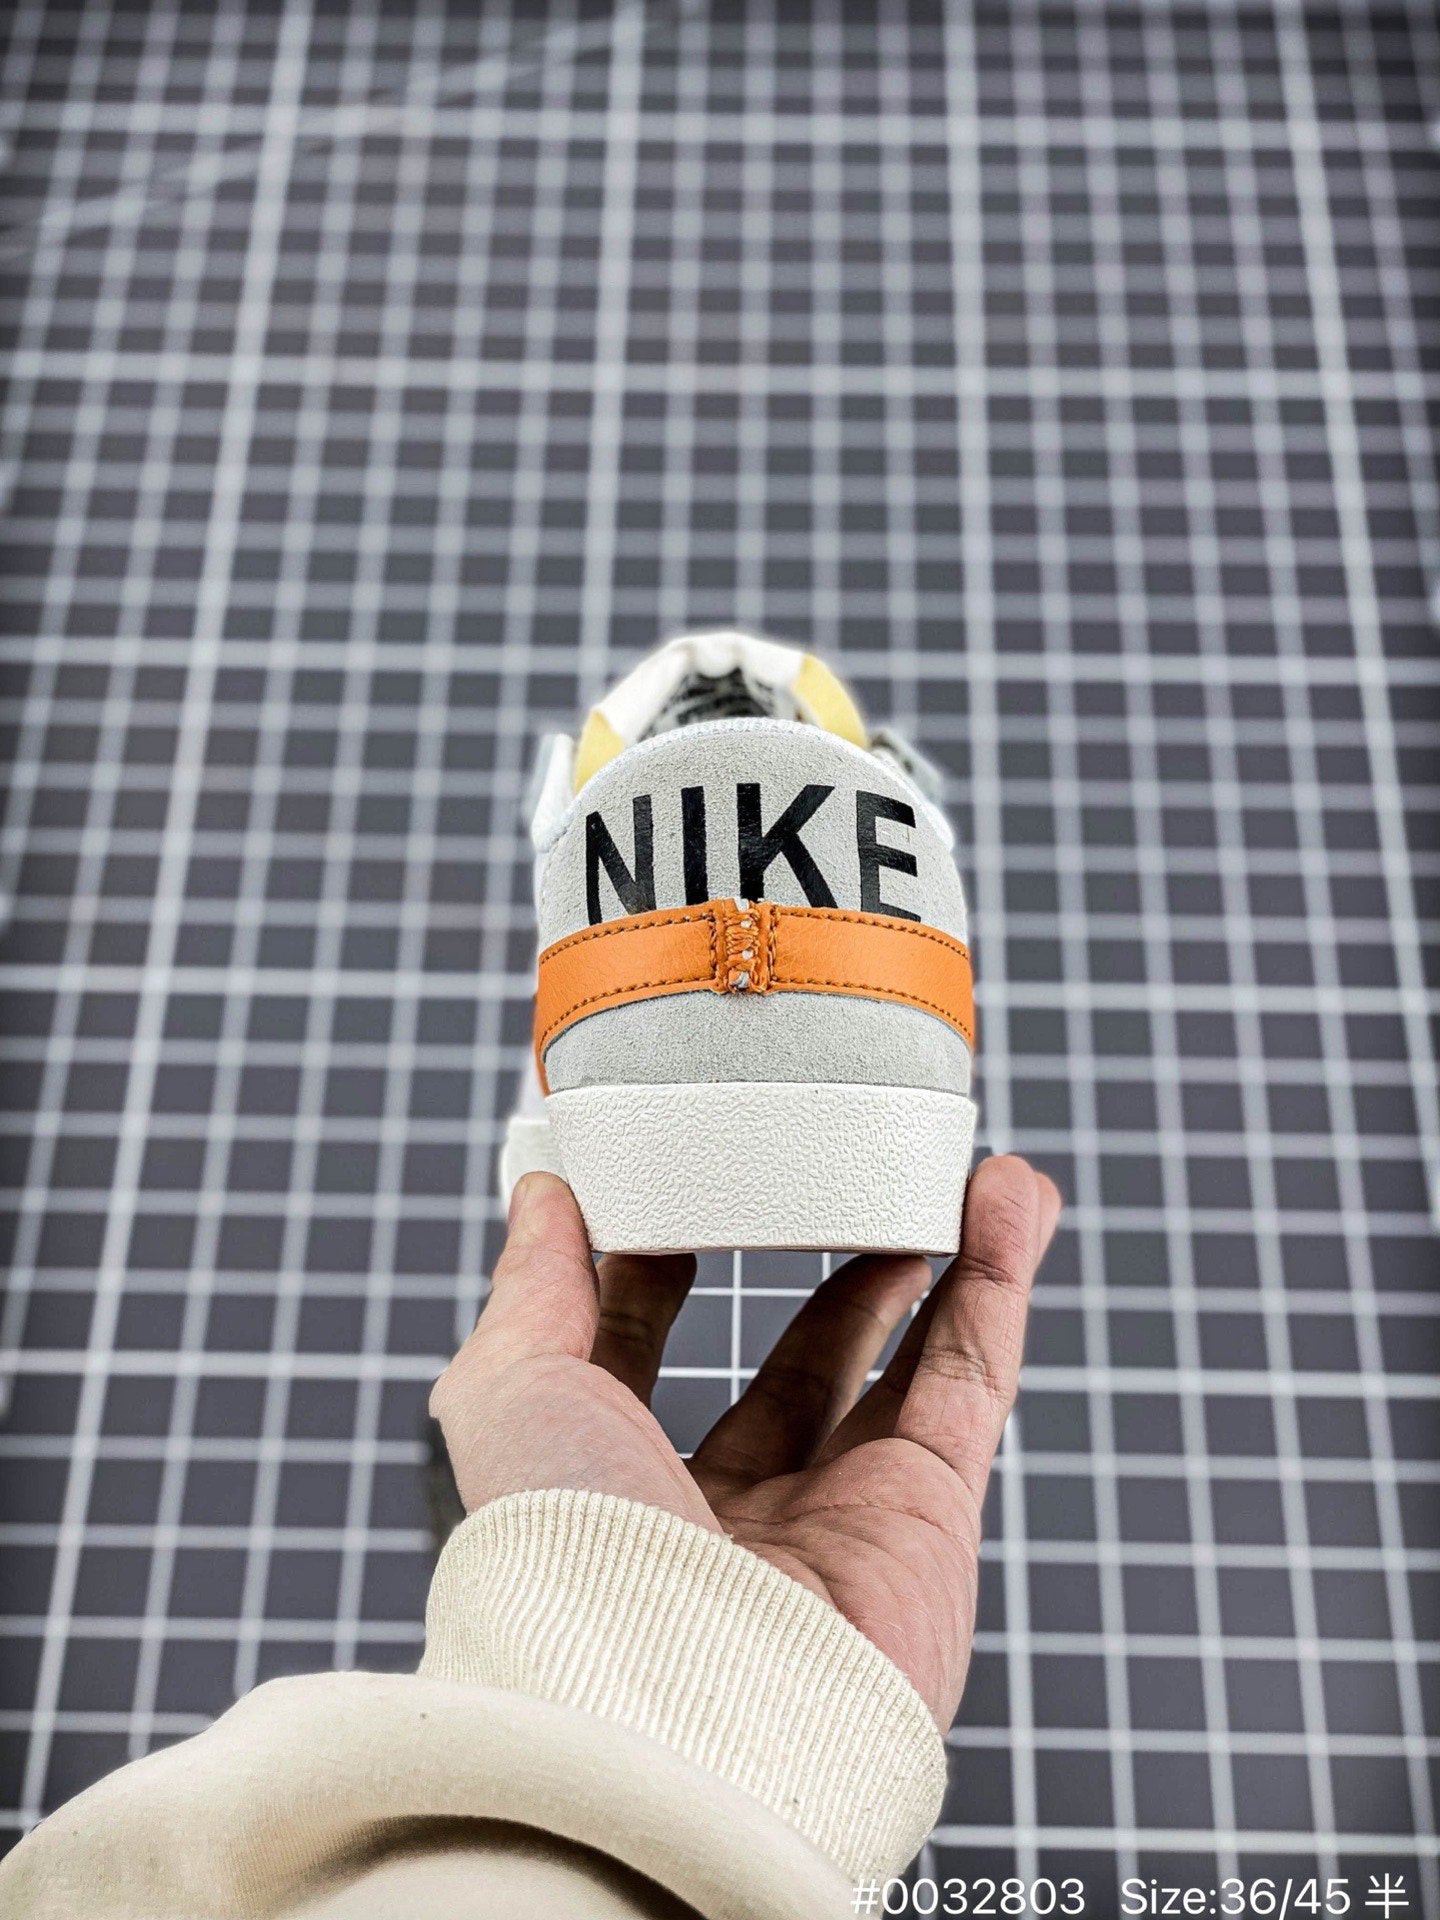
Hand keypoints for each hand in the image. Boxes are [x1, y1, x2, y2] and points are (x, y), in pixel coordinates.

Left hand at [431, 1156, 1060, 1727]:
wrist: (672, 1706)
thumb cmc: (563, 1560)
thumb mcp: (509, 1393)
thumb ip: (529, 1287)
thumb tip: (541, 1190)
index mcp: (615, 1485)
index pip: (643, 1352)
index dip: (663, 1266)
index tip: (690, 1175)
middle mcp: (730, 1509)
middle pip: (794, 1363)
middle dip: (821, 1269)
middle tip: (838, 1175)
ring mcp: (840, 1513)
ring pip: (902, 1363)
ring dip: (934, 1260)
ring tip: (951, 1166)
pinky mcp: (930, 1517)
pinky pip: (973, 1375)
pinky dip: (998, 1283)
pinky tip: (1007, 1200)